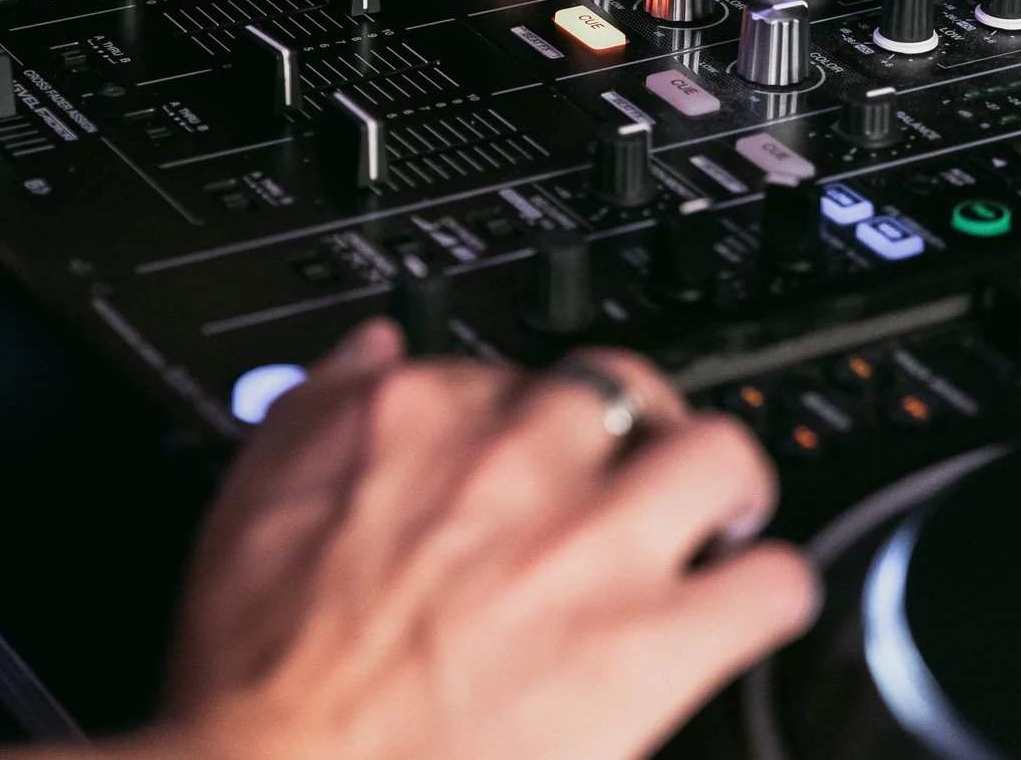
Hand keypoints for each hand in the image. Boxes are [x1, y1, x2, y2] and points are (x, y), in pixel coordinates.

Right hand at [150, 321, 817, 759]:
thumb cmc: (258, 672)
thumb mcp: (250, 499)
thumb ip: (322, 404)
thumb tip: (371, 349)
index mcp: (419, 417)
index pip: (511, 367)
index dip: (529, 418)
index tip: (530, 452)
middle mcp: (516, 460)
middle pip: (624, 389)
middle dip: (638, 430)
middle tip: (637, 475)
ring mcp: (594, 545)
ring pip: (720, 456)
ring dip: (725, 488)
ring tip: (718, 521)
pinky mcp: (653, 643)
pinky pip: (769, 585)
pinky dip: (770, 593)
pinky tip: (747, 609)